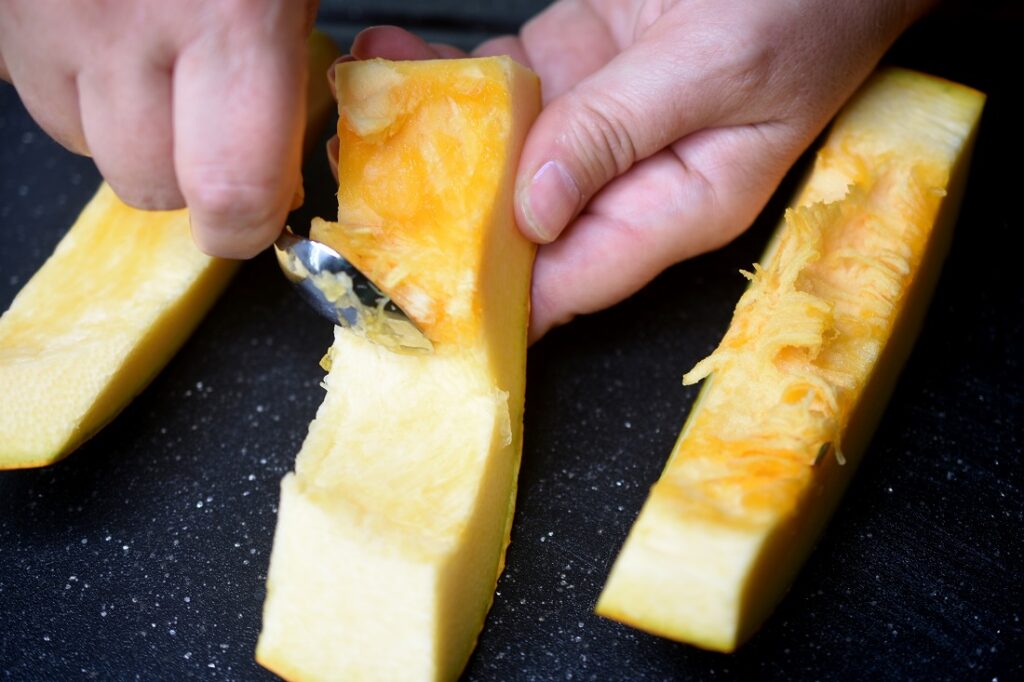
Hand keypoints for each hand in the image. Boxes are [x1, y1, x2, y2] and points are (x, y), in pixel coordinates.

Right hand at [0, 0, 316, 257]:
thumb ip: (283, 75)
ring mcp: (49, 15)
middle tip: (213, 123)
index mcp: (232, 19)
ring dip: (122, 130)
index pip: (231, 194)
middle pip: (147, 186)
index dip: (244, 227)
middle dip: (186, 180)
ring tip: (154, 58)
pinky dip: (72, 82)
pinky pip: (34, 88)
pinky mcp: (0, 8)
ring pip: (81, 143)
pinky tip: (106, 33)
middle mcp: (129, 25)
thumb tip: (276, 180)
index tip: (254, 222)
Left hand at [344, 0, 932, 339]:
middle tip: (360, 226)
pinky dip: (446, 78)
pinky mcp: (575, 66)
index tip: (425, 310)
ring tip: (354, 134)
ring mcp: (596, 120)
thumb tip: (533, 207)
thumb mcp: (718, 68)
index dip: (501, 302)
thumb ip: (621, 131)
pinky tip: (391, 64)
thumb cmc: (809, 1)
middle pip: (521, 226)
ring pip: (497, 154)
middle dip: (442, 226)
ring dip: (428, 147)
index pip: (576, 279)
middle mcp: (630, 176)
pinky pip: (498, 86)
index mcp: (679, 204)